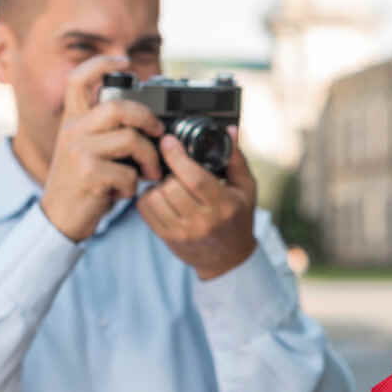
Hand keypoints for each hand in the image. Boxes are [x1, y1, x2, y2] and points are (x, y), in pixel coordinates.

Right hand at [40, 55, 164, 241]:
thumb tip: (147, 120)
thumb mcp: (86, 149)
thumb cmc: (82, 183)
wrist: (59, 218)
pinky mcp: (88, 174)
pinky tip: (124, 191)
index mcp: (73, 120)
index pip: (79, 80)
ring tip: (150, 172)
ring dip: (149, 158)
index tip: (124, 61)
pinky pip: (128, 172)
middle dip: (148, 119)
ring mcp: (78, 151)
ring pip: (130, 139)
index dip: (101, 63)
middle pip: (119, 107)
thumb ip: (106, 131)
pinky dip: (134, 185)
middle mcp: (72, 130)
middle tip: (159, 134)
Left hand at [136, 126, 256, 279]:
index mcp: (223, 205)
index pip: (194, 178)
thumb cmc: (238, 219)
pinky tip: (161, 195)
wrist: (228, 259)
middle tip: (175, 168)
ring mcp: (182, 231)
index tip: (168, 141)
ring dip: (158, 184)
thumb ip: (236, 159)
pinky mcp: (167, 237)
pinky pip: (145, 210)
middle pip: (171, 186)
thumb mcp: (246, 189)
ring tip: (169, 183)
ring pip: (155, 197)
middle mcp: (202, 221)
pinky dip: (148, 197)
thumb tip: (230, 131)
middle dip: (169, 171)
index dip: (177, 156)